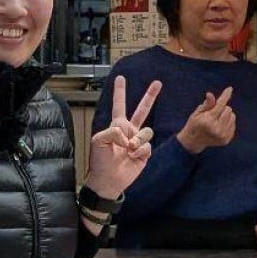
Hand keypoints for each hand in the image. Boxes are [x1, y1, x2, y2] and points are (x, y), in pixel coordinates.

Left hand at [85, 75, 160, 197]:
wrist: (108, 180)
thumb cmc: (99, 161)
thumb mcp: (98, 141)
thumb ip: (112, 132)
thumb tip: (128, 135)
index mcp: (116, 126)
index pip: (119, 105)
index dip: (120, 92)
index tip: (121, 78)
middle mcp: (129, 131)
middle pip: (142, 110)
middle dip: (150, 96)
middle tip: (157, 83)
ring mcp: (138, 142)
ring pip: (147, 131)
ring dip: (138, 140)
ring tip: (129, 148)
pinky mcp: (144, 153)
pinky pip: (147, 146)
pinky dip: (139, 151)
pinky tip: (132, 157)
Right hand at [176, 87, 235, 153]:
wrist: (193, 142)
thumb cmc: (194, 124)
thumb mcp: (197, 113)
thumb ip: (206, 104)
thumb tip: (210, 94)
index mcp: (208, 121)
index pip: (220, 105)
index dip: (225, 95)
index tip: (230, 88)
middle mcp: (216, 129)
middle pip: (228, 109)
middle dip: (222, 108)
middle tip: (214, 113)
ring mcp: (222, 136)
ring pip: (232, 116)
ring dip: (226, 115)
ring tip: (217, 120)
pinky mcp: (226, 140)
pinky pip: (233, 124)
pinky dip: (228, 122)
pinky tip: (219, 126)